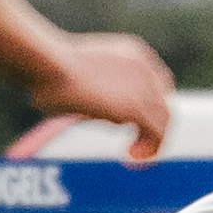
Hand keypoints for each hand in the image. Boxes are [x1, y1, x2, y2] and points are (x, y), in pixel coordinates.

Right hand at [28, 37, 174, 154]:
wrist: (47, 62)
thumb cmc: (47, 66)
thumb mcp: (80, 71)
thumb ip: (95, 87)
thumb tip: (87, 107)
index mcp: (133, 53)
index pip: (157, 83)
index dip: (149, 105)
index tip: (132, 123)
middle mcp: (146, 66)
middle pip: (163, 102)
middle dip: (153, 127)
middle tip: (135, 146)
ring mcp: (144, 86)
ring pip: (165, 120)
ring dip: (152, 142)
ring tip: (132, 157)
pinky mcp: (137, 107)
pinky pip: (158, 135)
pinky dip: (149, 151)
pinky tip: (129, 159)